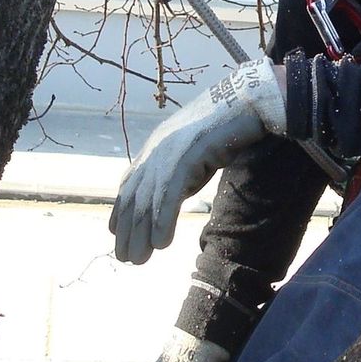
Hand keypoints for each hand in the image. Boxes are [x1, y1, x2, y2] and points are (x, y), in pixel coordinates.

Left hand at [111, 61, 285, 263]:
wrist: (244, 102)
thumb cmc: (225, 126)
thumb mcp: (193, 152)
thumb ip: (179, 171)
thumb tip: (173, 193)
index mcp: (156, 148)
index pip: (129, 184)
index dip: (121, 210)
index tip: (116, 233)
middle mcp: (156, 151)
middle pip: (134, 197)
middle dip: (127, 230)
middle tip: (126, 258)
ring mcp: (169, 153)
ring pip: (148, 200)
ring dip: (141, 233)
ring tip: (140, 259)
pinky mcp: (186, 157)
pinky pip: (169, 196)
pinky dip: (163, 222)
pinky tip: (161, 244)